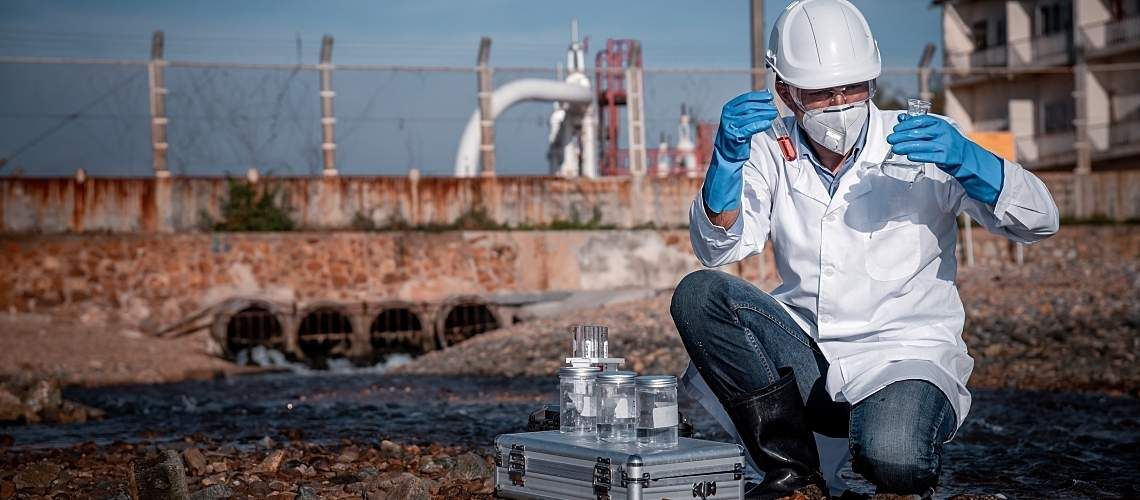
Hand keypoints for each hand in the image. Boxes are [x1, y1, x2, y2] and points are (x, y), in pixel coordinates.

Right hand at [714, 90, 778, 161]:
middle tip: (774, 108)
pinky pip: (750, 128)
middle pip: (749, 106)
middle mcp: (728, 115)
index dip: (759, 96)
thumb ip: (749, 109)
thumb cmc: (736, 134)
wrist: (726, 152)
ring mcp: (730, 125)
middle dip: (763, 106)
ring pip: (750, 116)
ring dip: (764, 114)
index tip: (769, 97)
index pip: (745, 98)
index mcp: (729, 108)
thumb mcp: (739, 118)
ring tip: (773, 114)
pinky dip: (761, 125)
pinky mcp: (735, 135)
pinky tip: (768, 123)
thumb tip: (765, 98)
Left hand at [886, 114, 1003, 203]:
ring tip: (895, 148)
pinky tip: (909, 155)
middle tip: (890, 139)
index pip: (920, 121)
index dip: (906, 125)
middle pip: (918, 133)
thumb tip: (901, 118)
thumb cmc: (947, 142)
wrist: (966, 156)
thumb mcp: (935, 130)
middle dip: (901, 136)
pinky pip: (928, 156)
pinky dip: (917, 155)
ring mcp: (944, 144)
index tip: (896, 129)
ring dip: (905, 147)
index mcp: (940, 123)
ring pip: (921, 145)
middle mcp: (942, 132)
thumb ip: (918, 124)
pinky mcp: (945, 157)